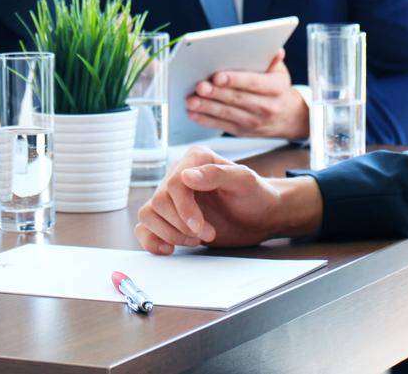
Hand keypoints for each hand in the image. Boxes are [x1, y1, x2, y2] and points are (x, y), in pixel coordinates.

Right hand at [134, 146, 321, 253]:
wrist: (261, 216)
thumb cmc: (257, 195)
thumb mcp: (245, 182)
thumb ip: (217, 174)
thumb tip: (186, 176)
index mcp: (195, 160)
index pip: (173, 184)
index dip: (184, 209)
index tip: (200, 228)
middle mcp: (179, 176)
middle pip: (158, 201)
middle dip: (181, 225)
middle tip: (208, 234)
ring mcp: (172, 198)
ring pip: (148, 214)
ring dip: (169, 233)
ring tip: (194, 240)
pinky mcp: (170, 218)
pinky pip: (145, 227)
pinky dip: (151, 240)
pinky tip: (169, 248)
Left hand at [186, 50, 307, 137]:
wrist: (287, 118)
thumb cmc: (277, 89)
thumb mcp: (280, 72)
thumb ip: (273, 60)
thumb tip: (276, 51)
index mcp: (276, 88)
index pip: (253, 83)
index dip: (235, 80)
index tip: (217, 76)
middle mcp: (266, 107)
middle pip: (237, 99)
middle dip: (216, 93)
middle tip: (199, 86)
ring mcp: (253, 121)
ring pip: (226, 113)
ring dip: (207, 107)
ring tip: (192, 100)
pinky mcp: (241, 131)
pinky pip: (221, 125)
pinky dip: (206, 119)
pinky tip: (194, 113)